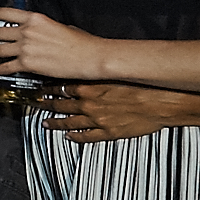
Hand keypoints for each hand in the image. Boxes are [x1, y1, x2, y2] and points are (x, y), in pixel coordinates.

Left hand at [0, 7, 109, 80]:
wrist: (88, 56)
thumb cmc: (79, 41)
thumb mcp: (57, 25)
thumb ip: (41, 28)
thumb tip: (34, 33)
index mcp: (35, 18)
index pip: (5, 13)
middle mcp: (26, 31)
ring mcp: (25, 48)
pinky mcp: (27, 64)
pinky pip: (5, 66)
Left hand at [42, 81, 179, 142]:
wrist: (162, 102)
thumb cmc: (144, 85)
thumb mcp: (115, 71)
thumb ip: (97, 71)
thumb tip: (86, 63)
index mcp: (90, 87)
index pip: (61, 86)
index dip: (49, 87)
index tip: (41, 87)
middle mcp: (89, 104)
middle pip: (61, 104)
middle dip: (46, 104)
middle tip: (37, 104)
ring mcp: (97, 120)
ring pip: (69, 122)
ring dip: (55, 122)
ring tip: (45, 123)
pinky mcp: (107, 133)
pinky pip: (86, 136)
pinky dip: (75, 136)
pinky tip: (69, 136)